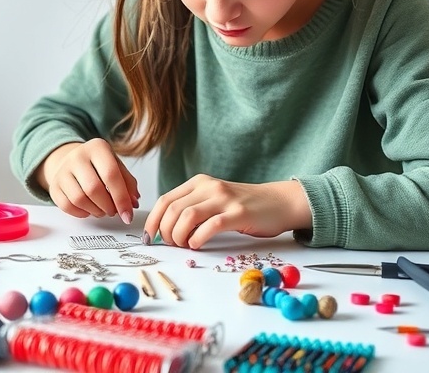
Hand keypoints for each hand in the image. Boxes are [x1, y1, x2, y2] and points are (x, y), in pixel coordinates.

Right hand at [36, 138, 139, 223]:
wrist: (71, 160)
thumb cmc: (98, 165)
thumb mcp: (116, 165)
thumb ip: (128, 183)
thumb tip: (132, 203)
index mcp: (97, 147)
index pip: (111, 174)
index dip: (122, 198)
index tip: (128, 214)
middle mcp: (77, 156)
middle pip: (94, 188)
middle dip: (108, 206)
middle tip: (115, 211)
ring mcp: (62, 171)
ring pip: (79, 199)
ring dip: (96, 211)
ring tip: (103, 210)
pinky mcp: (54, 185)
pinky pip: (67, 206)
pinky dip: (82, 213)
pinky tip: (90, 209)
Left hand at [143, 175, 309, 248]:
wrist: (279, 202)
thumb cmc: (244, 206)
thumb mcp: (213, 199)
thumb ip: (192, 207)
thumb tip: (164, 228)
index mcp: (198, 182)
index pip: (165, 200)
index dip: (153, 221)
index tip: (149, 238)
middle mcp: (209, 187)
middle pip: (172, 209)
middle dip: (165, 232)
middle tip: (171, 245)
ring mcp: (224, 199)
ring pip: (187, 216)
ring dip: (179, 236)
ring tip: (184, 245)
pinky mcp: (239, 213)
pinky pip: (210, 226)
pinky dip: (198, 238)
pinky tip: (197, 245)